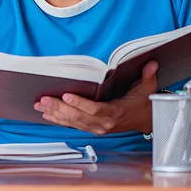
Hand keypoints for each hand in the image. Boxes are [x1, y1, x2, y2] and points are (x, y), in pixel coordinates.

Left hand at [34, 60, 157, 134]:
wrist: (146, 120)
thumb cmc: (144, 102)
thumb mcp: (148, 88)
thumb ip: (148, 75)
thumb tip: (151, 63)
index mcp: (116, 113)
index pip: (95, 109)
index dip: (80, 104)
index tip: (67, 95)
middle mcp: (104, 123)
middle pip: (79, 117)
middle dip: (60, 108)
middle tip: (44, 99)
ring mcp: (97, 127)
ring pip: (73, 122)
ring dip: (55, 114)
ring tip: (40, 105)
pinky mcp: (92, 128)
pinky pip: (73, 125)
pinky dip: (59, 120)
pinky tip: (47, 115)